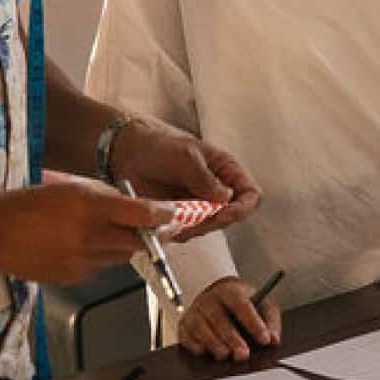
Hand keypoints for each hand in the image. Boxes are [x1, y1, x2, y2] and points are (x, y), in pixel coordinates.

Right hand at [0, 182, 168, 283]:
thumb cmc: (31, 203)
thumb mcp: (73, 189)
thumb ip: (108, 200)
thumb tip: (140, 209)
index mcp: (89, 207)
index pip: (142, 214)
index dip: (164, 216)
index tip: (174, 214)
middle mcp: (88, 236)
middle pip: (139, 242)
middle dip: (152, 236)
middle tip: (160, 229)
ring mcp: (80, 260)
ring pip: (121, 256)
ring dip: (124, 246)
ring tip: (108, 232)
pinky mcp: (73, 277)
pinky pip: (100, 267)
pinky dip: (101, 257)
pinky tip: (82, 246)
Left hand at [111, 118, 262, 241]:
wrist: (129, 152)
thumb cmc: (161, 145)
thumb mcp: (186, 156)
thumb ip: (205, 178)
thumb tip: (225, 197)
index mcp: (226, 172)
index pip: (250, 196)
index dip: (242, 208)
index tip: (223, 212)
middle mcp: (216, 192)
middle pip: (229, 218)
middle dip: (211, 221)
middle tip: (190, 216)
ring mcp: (198, 207)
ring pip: (206, 229)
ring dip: (191, 227)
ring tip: (171, 214)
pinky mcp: (179, 218)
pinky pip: (184, 233)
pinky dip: (175, 231)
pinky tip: (162, 220)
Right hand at [179, 276, 282, 361]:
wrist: (217, 295)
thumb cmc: (242, 303)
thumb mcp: (261, 304)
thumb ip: (270, 321)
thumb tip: (274, 339)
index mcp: (230, 291)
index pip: (242, 305)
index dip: (254, 323)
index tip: (264, 339)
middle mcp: (210, 300)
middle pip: (220, 319)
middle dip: (232, 339)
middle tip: (243, 354)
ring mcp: (195, 312)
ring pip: (202, 328)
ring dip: (213, 344)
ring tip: (225, 355)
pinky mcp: (184, 325)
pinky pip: (186, 336)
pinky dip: (194, 345)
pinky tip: (204, 352)